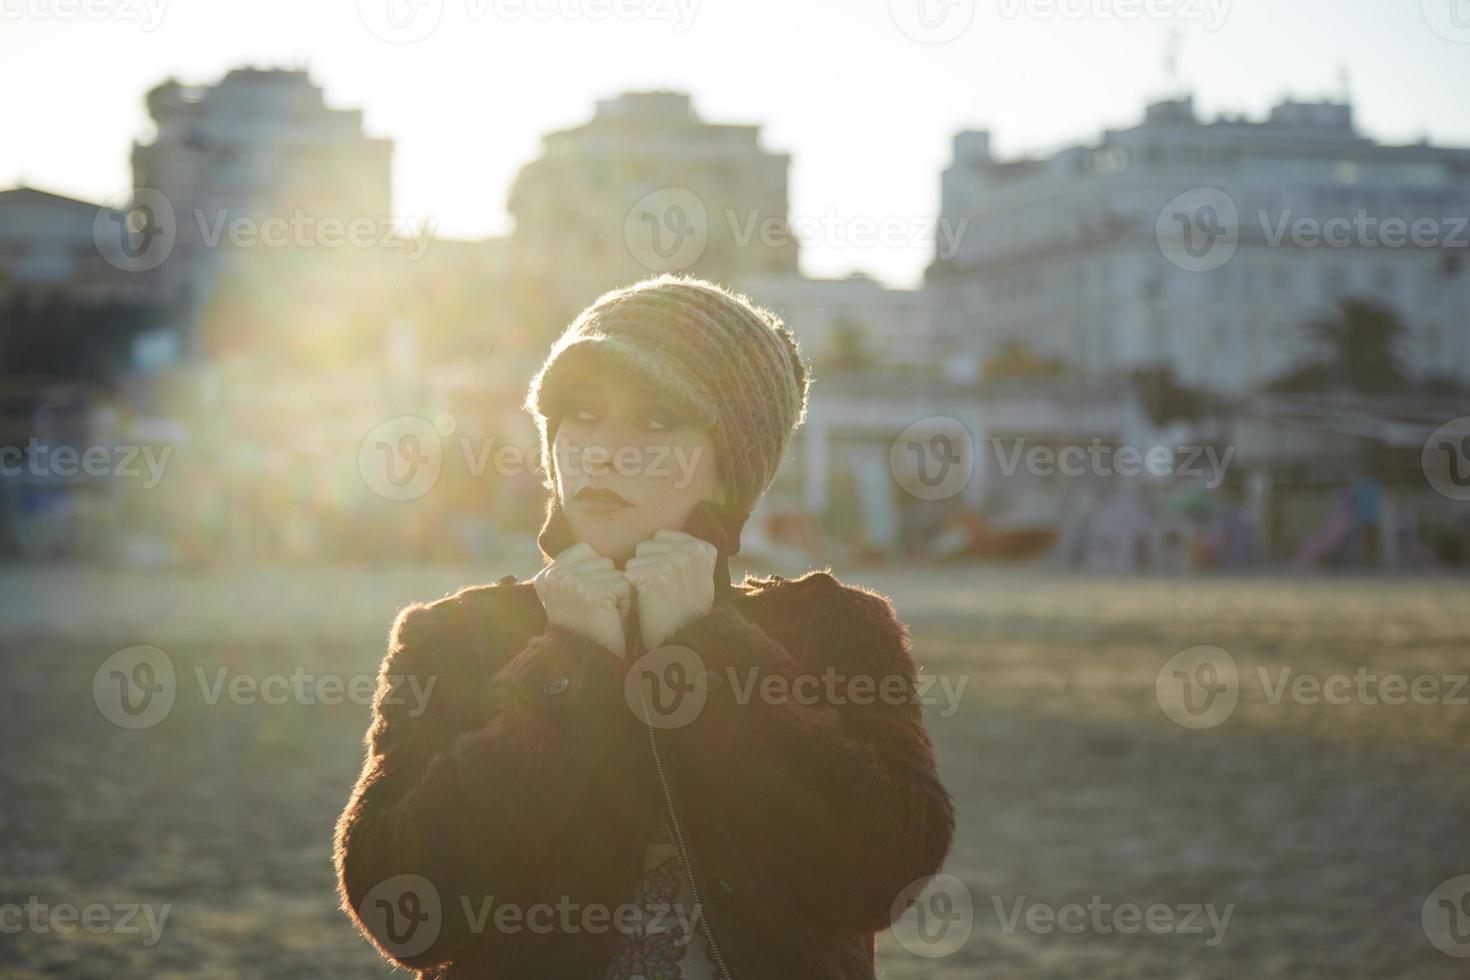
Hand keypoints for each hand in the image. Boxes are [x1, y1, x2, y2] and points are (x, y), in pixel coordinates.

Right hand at [533, 542, 632, 657]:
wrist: (587, 662)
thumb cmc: (586, 628)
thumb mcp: (574, 592)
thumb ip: (580, 568)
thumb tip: (601, 549)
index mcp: (547, 574)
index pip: (586, 550)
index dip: (597, 574)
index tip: (588, 599)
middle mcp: (555, 575)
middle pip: (603, 561)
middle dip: (609, 584)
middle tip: (597, 609)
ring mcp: (572, 582)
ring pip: (616, 573)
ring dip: (618, 594)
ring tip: (604, 614)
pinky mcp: (593, 592)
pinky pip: (624, 586)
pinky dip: (625, 604)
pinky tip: (610, 618)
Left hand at [623, 530, 717, 650]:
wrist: (684, 645)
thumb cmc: (686, 614)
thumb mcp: (697, 579)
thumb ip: (684, 554)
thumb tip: (659, 535)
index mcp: (704, 549)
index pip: (661, 536)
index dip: (658, 559)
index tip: (670, 581)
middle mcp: (691, 551)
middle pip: (645, 546)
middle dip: (647, 566)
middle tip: (661, 592)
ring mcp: (672, 561)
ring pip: (634, 560)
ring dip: (637, 578)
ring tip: (654, 598)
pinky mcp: (652, 574)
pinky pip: (626, 574)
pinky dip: (630, 591)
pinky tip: (646, 604)